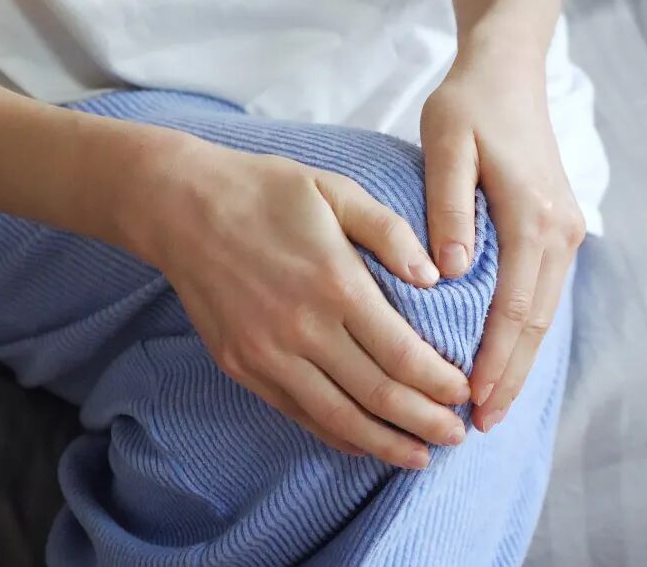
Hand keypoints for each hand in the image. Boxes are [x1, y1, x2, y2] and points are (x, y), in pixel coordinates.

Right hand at [124, 136, 470, 468]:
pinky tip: (363, 442)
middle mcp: (303, 329)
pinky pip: (297, 413)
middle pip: (378, 396)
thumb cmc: (264, 191)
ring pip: (338, 418)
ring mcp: (268, 353)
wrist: (180, 207)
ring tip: (419, 456)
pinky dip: (336, 435)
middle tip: (457, 436)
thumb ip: (389, 231)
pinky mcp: (242, 366)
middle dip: (426, 423)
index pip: (404, 355)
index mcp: (336, 284)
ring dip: (385, 444)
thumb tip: (436, 276)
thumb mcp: (334, 189)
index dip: (442, 384)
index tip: (466, 394)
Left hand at [420, 46, 585, 432]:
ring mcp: (563, 230)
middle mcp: (559, 230)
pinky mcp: (554, 228)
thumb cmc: (470, 104)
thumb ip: (448, 206)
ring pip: (543, 313)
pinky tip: (502, 356)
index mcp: (533, 215)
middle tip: (481, 423)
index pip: (515, 306)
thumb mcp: (447, 143)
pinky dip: (524, 332)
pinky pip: (541, 293)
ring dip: (519, 359)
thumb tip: (450, 273)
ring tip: (492, 403)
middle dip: (509, 375)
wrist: (509, 70)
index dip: (494, 358)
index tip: (470, 399)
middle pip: (535, 323)